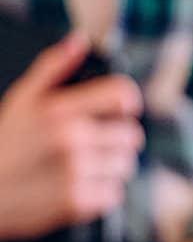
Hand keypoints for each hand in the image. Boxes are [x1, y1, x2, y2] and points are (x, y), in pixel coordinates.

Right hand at [0, 33, 143, 241]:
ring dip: (112, 165)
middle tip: (98, 141)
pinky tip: (80, 183)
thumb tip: (79, 40)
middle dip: (119, 137)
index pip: (123, 95)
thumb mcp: (21, 98)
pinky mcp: (78, 201)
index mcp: (60, 110)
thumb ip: (53, 67)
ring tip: (86, 164)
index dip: (128, 101)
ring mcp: (76, 172)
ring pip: (126, 165)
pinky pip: (115, 193)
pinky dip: (103, 191)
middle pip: (132, 134)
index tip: (122, 109)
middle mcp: (71, 139)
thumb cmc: (4, 142)